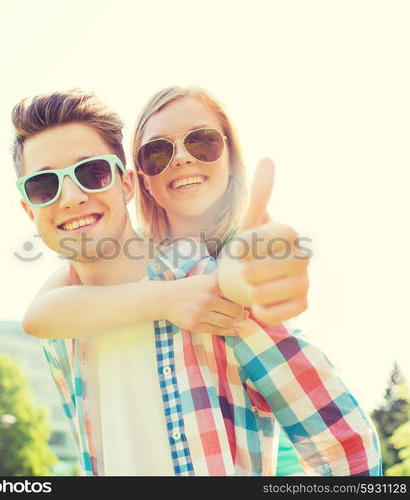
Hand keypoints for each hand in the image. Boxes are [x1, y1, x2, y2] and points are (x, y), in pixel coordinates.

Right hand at [165, 273, 246, 335]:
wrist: (165, 298)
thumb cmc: (188, 288)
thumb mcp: (203, 278)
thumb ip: (219, 277)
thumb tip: (237, 270)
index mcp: (212, 285)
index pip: (236, 295)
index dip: (243, 301)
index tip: (245, 302)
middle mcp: (207, 299)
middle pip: (234, 311)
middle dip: (242, 314)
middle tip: (244, 313)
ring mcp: (201, 313)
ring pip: (227, 322)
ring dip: (236, 323)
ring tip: (239, 320)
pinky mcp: (195, 325)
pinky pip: (217, 331)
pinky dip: (229, 332)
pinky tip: (236, 330)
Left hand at [219, 158, 309, 325]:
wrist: (246, 279)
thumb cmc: (247, 249)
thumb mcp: (248, 223)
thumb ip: (260, 195)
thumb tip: (268, 159)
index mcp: (290, 235)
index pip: (283, 233)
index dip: (258, 239)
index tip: (236, 246)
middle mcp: (304, 257)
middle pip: (285, 262)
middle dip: (261, 267)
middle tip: (240, 271)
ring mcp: (305, 281)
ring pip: (285, 288)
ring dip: (263, 290)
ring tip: (246, 289)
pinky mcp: (302, 304)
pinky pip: (287, 311)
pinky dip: (270, 310)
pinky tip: (255, 307)